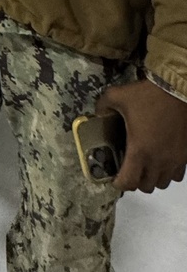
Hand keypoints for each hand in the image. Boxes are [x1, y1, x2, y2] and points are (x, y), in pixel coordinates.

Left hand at [97, 78, 186, 192]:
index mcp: (139, 150)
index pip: (129, 182)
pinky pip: (177, 174)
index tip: (114, 178)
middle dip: (135, 181)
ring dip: (152, 178)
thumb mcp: (117, 95)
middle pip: (147, 186)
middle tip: (129, 168)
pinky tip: (161, 159)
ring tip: (145, 164)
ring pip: (163, 183)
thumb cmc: (147, 96)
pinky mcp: (185, 156)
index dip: (119, 183)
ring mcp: (174, 160)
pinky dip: (168, 172)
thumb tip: (98, 114)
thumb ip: (103, 106)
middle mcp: (158, 161)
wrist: (176, 90)